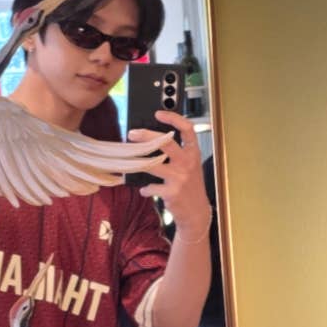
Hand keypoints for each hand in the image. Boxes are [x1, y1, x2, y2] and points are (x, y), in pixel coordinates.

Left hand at [127, 110, 209, 232]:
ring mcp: (180, 178)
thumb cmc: (190, 187)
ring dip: (138, 162)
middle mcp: (188, 163)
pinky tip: (145, 190)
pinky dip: (146, 189)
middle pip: (166, 143)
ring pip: (153, 165)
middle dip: (146, 136)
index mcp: (193, 153)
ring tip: (129, 160)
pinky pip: (151, 187)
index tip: (159, 113)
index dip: (174, 118)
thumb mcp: (189, 167)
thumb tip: (151, 141)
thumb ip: (176, 154)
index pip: (187, 129)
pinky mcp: (171, 192)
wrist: (197, 213)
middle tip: (132, 133)